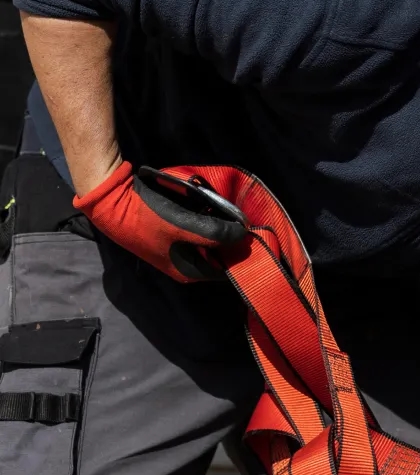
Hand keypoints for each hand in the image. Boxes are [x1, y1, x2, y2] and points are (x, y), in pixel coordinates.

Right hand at [73, 161, 244, 281]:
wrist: (112, 202)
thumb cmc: (148, 219)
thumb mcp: (185, 227)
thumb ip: (216, 233)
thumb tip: (243, 233)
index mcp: (188, 272)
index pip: (227, 268)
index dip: (240, 251)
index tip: (252, 233)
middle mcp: (184, 265)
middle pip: (219, 254)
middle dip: (230, 237)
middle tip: (240, 217)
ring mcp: (177, 249)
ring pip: (209, 241)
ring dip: (218, 227)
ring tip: (227, 210)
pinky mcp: (172, 234)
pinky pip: (198, 230)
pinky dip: (205, 220)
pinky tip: (210, 206)